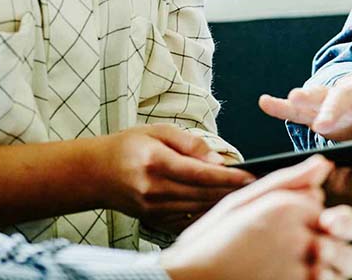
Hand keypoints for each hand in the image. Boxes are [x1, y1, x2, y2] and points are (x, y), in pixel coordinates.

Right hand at [92, 124, 252, 222]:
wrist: (95, 173)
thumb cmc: (127, 147)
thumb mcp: (158, 131)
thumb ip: (190, 143)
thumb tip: (218, 159)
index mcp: (155, 162)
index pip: (200, 173)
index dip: (228, 176)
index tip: (250, 175)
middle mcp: (153, 189)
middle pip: (202, 193)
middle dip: (231, 190)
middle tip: (256, 185)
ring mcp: (153, 209)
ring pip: (197, 208)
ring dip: (223, 202)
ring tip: (244, 194)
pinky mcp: (153, 221)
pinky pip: (187, 220)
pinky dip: (206, 213)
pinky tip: (220, 206)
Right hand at [160, 155, 351, 279]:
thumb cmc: (211, 244)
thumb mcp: (242, 202)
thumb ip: (288, 181)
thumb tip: (324, 164)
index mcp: (287, 207)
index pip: (319, 198)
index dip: (305, 209)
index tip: (283, 221)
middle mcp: (301, 235)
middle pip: (350, 226)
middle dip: (339, 232)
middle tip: (315, 242)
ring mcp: (304, 270)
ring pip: (350, 261)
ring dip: (334, 262)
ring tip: (305, 266)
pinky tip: (292, 278)